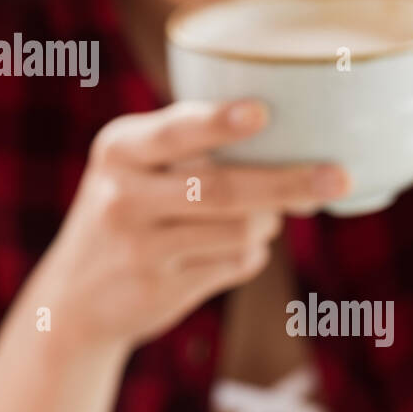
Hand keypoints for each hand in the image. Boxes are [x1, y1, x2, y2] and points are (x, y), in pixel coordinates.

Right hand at [28, 100, 348, 354]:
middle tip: (339, 176)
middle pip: (222, 188)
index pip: (176, 132)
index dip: (219, 122)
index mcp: (119, 148)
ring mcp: (140, 247)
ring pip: (240, 230)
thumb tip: (292, 136)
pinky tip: (228, 249)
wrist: (73, 298)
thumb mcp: (135, 166)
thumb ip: (190, 146)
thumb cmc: (130, 209)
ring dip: (266, 223)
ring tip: (258, 216)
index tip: (260, 113)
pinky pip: (237, 264)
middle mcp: (122, 195)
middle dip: (287, 182)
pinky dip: (250, 254)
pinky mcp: (162, 288)